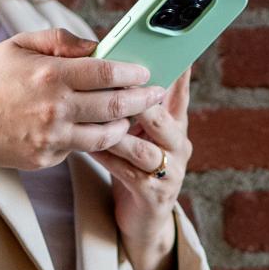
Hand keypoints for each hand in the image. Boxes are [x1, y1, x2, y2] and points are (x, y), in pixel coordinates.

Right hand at [0, 29, 163, 190]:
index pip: (107, 73)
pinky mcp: (46, 158)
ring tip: (133, 116)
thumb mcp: (20, 45)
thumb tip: (96, 46)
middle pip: (114, 106)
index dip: (132, 73)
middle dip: (141, 100)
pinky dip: (96, 140)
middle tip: (155, 95)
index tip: (145, 72)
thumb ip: (61, 41)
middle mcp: (55, 107)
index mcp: (51, 74)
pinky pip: (80, 149)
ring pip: (104, 135)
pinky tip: (104, 131)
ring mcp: (51, 137)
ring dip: (125, 126)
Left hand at [88, 68, 191, 269]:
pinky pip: (128, 172)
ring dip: (119, 133)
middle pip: (163, 118)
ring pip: (144, 148)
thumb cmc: (137, 166)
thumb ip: (138, 106)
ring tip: (99, 118)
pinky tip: (89, 147)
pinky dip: (108, 158)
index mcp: (176, 125)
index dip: (178, 72)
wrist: (144, 220)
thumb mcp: (144, 133)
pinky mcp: (154, 194)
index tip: (173, 49)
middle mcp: (178, 145)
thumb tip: (118, 68)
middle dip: (141, 102)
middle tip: (121, 86)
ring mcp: (169, 171)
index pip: (179, 92)